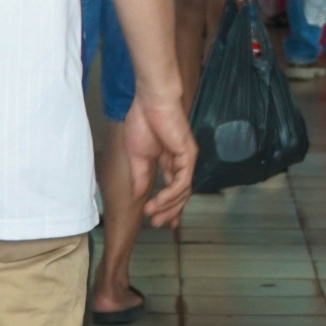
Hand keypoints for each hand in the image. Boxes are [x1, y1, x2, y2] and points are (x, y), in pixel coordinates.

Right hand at [122, 92, 196, 228]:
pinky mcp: (188, 155)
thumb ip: (141, 178)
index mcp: (169, 160)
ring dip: (168, 205)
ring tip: (152, 214)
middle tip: (157, 224)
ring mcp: (186, 159)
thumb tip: (138, 196)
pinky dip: (171, 194)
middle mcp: (180, 162)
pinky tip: (158, 202)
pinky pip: (183, 181)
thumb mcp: (137, 157)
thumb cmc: (143, 121)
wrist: (150, 101)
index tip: (158, 221)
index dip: (168, 206)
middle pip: (180, 194)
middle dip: (170, 211)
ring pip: (183, 191)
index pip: (173, 188)